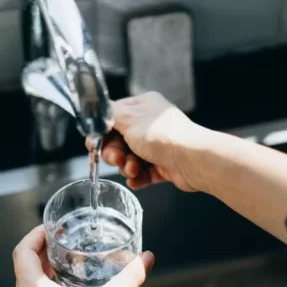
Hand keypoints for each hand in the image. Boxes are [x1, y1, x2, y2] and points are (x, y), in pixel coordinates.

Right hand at [90, 91, 208, 191]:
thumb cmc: (163, 135)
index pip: (113, 118)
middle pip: (119, 142)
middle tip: (117, 159)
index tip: (94, 144)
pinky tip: (136, 180)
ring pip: (129, 159)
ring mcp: (158, 146)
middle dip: (114, 154)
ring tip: (134, 169)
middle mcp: (150, 125)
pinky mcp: (163, 166)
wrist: (192, 159)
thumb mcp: (127, 118)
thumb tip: (98, 113)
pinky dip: (137, 178)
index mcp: (143, 106)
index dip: (102, 133)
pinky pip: (142, 174)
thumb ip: (108, 114)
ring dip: (127, 167)